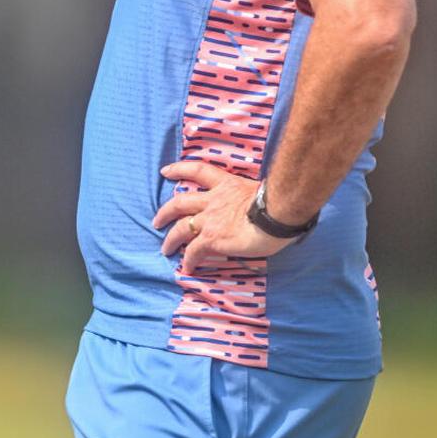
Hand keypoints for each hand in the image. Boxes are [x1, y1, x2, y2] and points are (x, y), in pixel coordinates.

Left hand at [153, 161, 293, 272]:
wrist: (278, 213)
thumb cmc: (279, 202)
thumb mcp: (261, 191)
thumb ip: (251, 197)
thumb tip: (259, 204)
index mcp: (226, 185)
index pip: (198, 171)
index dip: (179, 169)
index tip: (165, 171)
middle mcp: (213, 201)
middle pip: (180, 202)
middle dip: (165, 211)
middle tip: (157, 220)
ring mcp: (210, 220)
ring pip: (181, 228)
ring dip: (170, 239)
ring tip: (164, 249)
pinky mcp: (212, 238)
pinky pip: (194, 250)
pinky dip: (188, 260)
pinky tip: (187, 268)